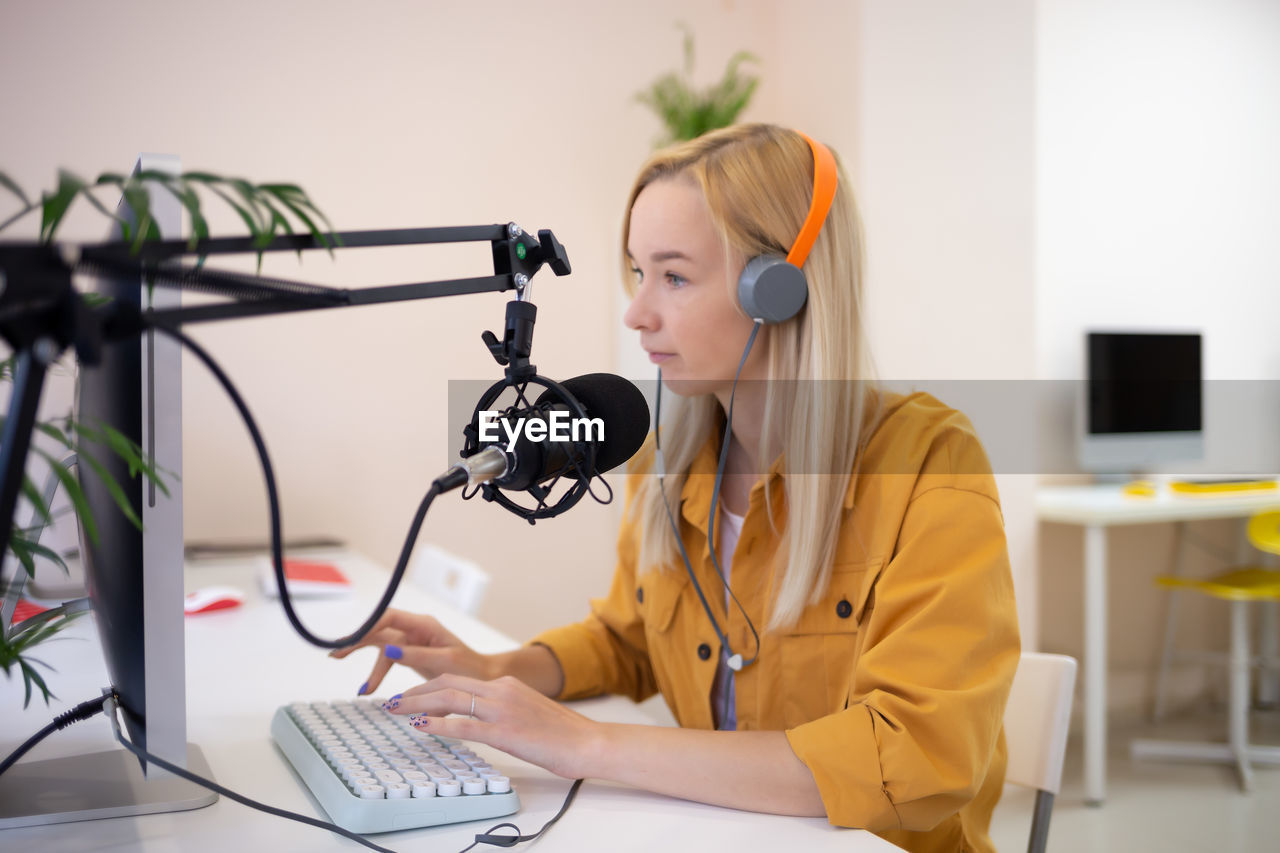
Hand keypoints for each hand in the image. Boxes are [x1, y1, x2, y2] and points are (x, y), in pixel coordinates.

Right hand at [328, 608, 492, 695]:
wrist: (482, 677)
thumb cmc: (469, 667)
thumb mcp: (444, 661)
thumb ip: (417, 655)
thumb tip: (390, 649)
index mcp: (425, 625)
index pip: (390, 618)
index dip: (369, 626)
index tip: (352, 638)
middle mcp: (416, 629)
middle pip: (380, 629)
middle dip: (357, 638)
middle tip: (335, 650)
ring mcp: (412, 641)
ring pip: (380, 643)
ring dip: (361, 655)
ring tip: (338, 660)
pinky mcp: (410, 654)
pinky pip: (387, 659)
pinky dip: (376, 671)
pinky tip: (366, 687)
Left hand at [388, 673, 601, 779]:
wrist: (586, 742)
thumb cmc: (561, 733)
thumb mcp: (527, 709)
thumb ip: (502, 708)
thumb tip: (477, 718)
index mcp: (505, 683)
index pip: (457, 679)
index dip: (427, 686)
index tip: (409, 695)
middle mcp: (501, 689)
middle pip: (446, 684)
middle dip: (414, 692)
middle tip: (391, 702)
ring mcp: (502, 709)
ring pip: (449, 700)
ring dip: (417, 704)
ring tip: (395, 710)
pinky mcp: (505, 730)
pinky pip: (465, 725)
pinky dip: (439, 724)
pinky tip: (422, 727)